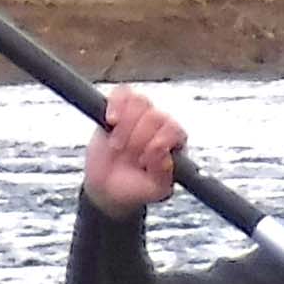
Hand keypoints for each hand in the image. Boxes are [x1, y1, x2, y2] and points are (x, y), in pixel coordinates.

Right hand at [84, 87, 184, 214]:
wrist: (108, 189)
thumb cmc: (137, 188)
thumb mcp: (155, 190)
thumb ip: (164, 174)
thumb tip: (163, 154)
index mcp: (174, 141)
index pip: (173, 129)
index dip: (157, 143)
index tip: (144, 159)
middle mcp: (160, 124)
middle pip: (155, 116)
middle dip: (137, 138)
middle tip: (127, 155)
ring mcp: (140, 114)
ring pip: (139, 102)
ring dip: (125, 124)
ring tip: (117, 144)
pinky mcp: (119, 108)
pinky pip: (122, 93)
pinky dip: (116, 104)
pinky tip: (111, 120)